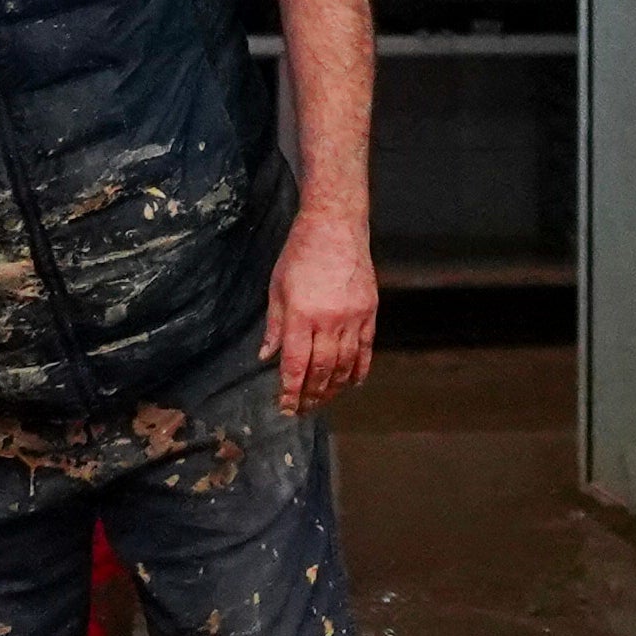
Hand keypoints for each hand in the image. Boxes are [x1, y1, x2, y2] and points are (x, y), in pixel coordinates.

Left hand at [265, 209, 379, 414]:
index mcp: (301, 315)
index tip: (286, 406)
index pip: (295, 363)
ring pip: (345, 364)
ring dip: (334, 387)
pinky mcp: (369, 311)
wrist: (335, 226)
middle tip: (303, 408)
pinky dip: (360, 369)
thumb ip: (274, 325)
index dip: (290, 390)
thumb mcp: (277, 288)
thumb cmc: (300, 254)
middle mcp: (329, 320)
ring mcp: (353, 317)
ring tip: (324, 400)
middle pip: (321, 370)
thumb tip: (266, 356)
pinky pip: (366, 349)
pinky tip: (353, 383)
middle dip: (311, 394)